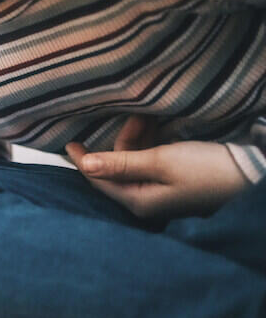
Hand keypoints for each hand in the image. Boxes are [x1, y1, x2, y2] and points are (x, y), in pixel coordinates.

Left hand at [65, 116, 248, 218]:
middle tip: (136, 116)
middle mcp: (147, 200)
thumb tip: (84, 165)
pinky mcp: (176, 181)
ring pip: (135, 161)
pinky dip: (151, 143)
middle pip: (118, 168)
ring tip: (149, 116)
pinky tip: (157, 126)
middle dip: (123, 140)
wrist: (253, 172)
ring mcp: (162, 192)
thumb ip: (120, 163)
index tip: (69, 143)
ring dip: (139, 137)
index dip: (84, 161)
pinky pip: (152, 161)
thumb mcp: (160, 162)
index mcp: (138, 201)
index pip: (99, 181)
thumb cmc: (206, 169)